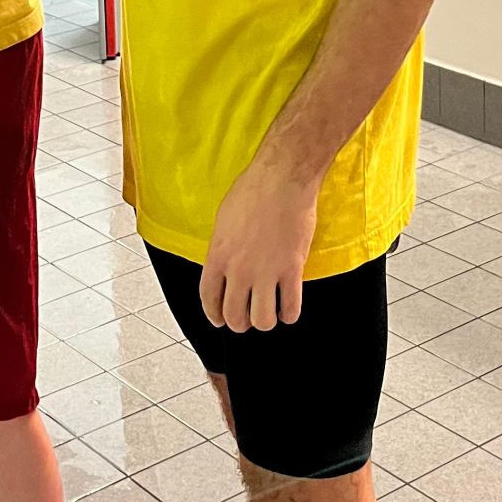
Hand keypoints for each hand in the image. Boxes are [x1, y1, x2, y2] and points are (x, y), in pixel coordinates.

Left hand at [199, 153, 320, 331]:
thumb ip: (223, 248)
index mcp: (218, 256)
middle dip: (240, 323)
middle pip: (235, 316)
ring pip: (262, 320)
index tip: (220, 319)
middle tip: (247, 318)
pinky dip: (289, 314)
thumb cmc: (253, 190)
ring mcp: (266, 272)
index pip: (209, 299)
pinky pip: (291, 307)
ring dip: (265, 321)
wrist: (282, 179)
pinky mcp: (292, 269)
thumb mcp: (223, 219)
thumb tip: (227, 264)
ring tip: (269, 313)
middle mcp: (239, 270)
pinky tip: (289, 309)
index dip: (214, 315)